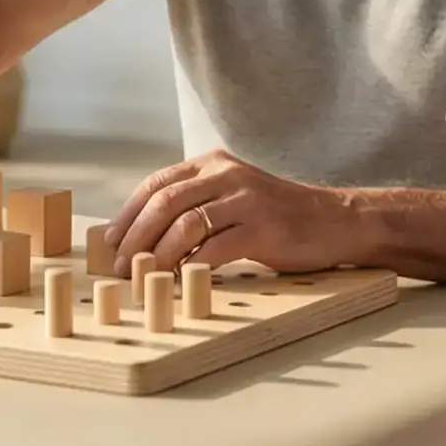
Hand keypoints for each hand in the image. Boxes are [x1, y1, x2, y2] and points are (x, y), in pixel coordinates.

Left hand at [105, 151, 350, 273]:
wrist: (334, 221)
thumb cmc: (278, 216)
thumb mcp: (232, 196)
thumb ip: (196, 205)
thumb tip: (146, 235)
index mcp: (213, 164)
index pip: (157, 184)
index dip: (128, 214)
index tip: (111, 240)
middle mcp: (226, 175)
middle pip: (164, 202)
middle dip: (136, 237)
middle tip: (120, 266)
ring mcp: (244, 199)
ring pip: (184, 225)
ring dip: (157, 255)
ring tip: (143, 277)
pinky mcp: (261, 228)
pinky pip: (214, 248)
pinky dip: (190, 267)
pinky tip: (178, 281)